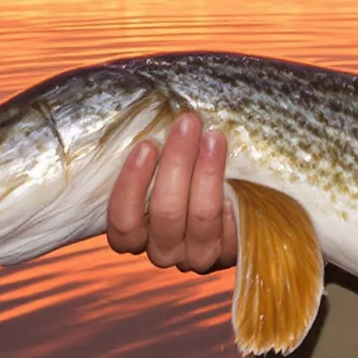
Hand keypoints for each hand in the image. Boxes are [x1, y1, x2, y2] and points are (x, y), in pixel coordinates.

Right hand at [105, 112, 236, 272]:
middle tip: (188, 123)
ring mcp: (197, 256)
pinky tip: (234, 177)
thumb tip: (143, 102)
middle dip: (177, 163)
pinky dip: (231, 204)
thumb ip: (146, 146)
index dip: (132, 186)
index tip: (147, 145)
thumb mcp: (155, 162)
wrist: (227, 197)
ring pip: (200, 219)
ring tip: (214, 137)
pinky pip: (231, 232)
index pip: (123, 223)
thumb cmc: (177, 170)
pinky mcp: (230, 252)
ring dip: (208, 174)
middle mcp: (163, 251)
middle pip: (166, 214)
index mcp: (133, 235)